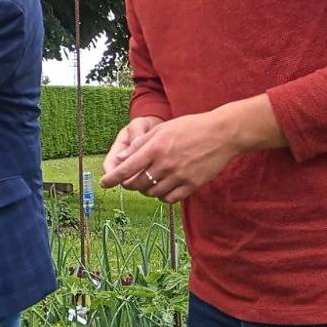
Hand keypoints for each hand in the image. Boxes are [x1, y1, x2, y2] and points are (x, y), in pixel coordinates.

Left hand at [99, 110, 241, 202]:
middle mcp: (165, 164)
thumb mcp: (161, 130)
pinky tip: (163, 187)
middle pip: (137, 184)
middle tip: (131, 180)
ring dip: (146, 190)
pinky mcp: (192, 185)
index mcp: (154, 148)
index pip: (126, 169)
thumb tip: (121, 158)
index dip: (112, 178)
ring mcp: (179, 176)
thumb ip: (140, 145)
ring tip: (149, 181)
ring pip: (152, 193)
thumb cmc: (190, 128)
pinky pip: (170, 198)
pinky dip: (162, 196)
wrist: (222, 134)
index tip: (104, 183)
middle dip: (130, 184)